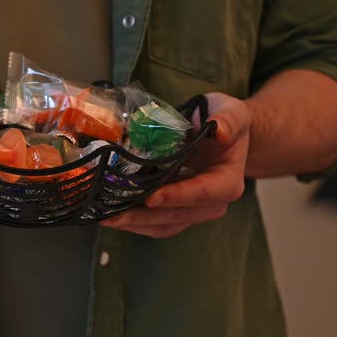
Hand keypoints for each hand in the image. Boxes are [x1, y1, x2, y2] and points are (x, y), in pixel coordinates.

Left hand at [99, 92, 249, 237]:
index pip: (203, 194)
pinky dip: (136, 223)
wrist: (219, 132)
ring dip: (135, 224)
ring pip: (164, 225)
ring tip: (106, 218)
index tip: (150, 198)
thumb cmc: (224, 120)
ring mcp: (195, 211)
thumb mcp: (231, 111)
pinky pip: (157, 224)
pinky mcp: (179, 212)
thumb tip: (220, 130)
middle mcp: (213, 204)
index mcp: (228, 182)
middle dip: (144, 217)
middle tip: (113, 215)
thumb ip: (228, 119)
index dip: (176, 197)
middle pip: (177, 216)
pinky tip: (114, 216)